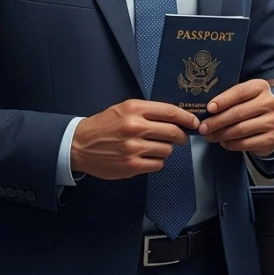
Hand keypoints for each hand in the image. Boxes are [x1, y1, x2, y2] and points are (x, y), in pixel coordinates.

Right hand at [70, 99, 198, 179]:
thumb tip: (176, 117)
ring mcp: (133, 148)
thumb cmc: (104, 125)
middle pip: (173, 132)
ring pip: (167, 150)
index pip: (170, 112)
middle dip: (181, 136)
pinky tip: (146, 157)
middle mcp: (135, 127)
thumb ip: (149, 111)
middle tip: (180, 138)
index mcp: (134, 110)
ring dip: (165, 149)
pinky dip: (156, 162)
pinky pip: (158, 165)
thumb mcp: (124, 108)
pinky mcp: (131, 166)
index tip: (193, 122)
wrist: (79, 145)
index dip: (186, 118)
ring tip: (153, 147)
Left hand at [198, 79, 273, 157]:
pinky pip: (245, 143)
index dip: (223, 100)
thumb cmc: (249, 107)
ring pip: (240, 129)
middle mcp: (269, 103)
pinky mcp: (271, 139)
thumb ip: (228, 99)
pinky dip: (230, 144)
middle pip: (238, 113)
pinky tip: (222, 142)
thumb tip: (206, 110)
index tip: (209, 108)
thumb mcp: (243, 97)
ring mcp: (272, 122)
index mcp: (260, 87)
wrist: (271, 124)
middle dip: (217, 121)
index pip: (239, 92)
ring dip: (221, 134)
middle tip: (203, 127)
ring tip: (209, 136)